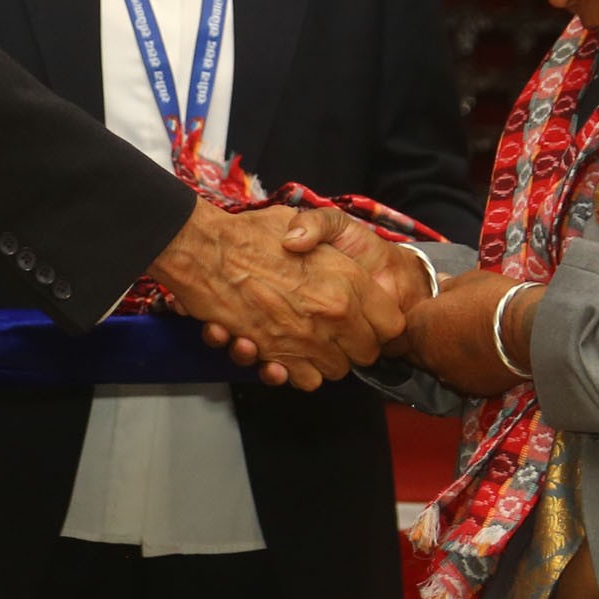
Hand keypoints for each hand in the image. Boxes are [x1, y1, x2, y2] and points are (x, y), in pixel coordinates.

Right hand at [207, 218, 434, 384]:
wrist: (206, 253)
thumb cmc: (249, 234)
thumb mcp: (296, 219)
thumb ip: (320, 231)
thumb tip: (322, 248)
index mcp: (349, 280)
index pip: (391, 323)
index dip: (380, 324)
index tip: (365, 318)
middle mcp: (335, 313)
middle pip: (367, 353)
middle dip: (354, 346)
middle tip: (333, 330)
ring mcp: (308, 339)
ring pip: (337, 370)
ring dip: (324, 360)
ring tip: (305, 340)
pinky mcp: (279, 356)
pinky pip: (304, 380)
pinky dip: (295, 372)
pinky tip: (282, 353)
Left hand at [402, 272, 545, 397]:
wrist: (528, 331)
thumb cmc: (493, 298)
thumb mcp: (468, 281)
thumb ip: (448, 286)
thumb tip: (440, 283)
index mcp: (420, 325)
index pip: (396, 333)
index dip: (406, 326)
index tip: (417, 320)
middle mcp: (427, 356)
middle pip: (413, 353)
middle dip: (420, 343)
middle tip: (438, 330)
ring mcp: (448, 376)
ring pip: (436, 367)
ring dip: (442, 357)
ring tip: (462, 344)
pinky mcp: (470, 389)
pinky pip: (459, 378)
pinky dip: (464, 369)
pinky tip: (479, 358)